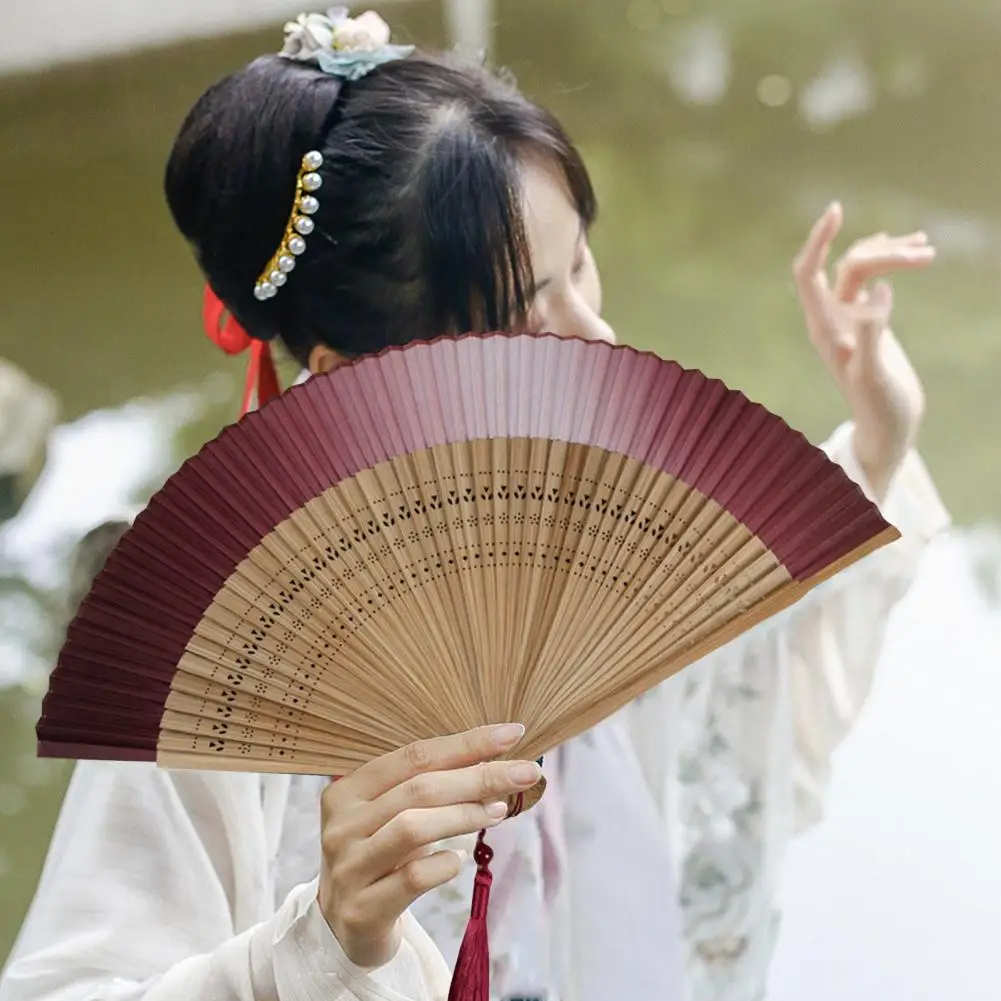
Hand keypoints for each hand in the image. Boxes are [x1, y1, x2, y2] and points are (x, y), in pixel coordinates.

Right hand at [318, 723, 541, 967]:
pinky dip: (443, 865)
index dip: (465, 743)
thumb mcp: (398, 816)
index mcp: (349, 790)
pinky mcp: (361, 909)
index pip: (414, 756)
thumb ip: (434, 789)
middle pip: (418, 789)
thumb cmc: (385, 857)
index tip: (511, 734)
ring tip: (499, 812)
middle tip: (526, 772)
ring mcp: (348, 867)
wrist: (348, 927)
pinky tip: (458, 859)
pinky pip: (411, 878)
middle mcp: (342, 824)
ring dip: (465, 815)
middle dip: (478, 776)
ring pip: (412, 828)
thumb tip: (497, 762)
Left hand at [792, 202, 934, 499]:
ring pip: (863, 269)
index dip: (818, 241)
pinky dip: (892, 261)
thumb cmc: (882, 409)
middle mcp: (830, 319)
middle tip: (925, 253)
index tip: (836, 210)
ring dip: (893, 254)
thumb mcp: (875, 375)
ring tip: (928, 250)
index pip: (808, 274)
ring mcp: (848, 319)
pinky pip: (872, 279)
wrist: (890, 430)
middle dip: (883, 251)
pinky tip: (913, 248)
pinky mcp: (867, 320)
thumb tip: (878, 291)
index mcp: (823, 329)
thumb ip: (872, 334)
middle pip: (848, 265)